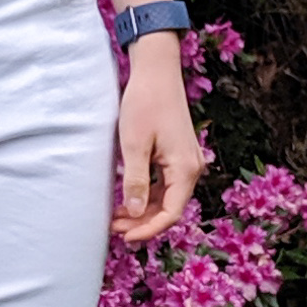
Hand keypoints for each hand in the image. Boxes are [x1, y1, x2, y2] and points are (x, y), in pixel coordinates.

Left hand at [113, 36, 205, 241]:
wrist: (157, 71)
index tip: (125, 236)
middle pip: (170, 208)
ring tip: (117, 216)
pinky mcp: (178, 154)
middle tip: (114, 227)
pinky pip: (166, 183)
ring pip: (167, 197)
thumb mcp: (134, 146)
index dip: (148, 229)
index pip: (171, 213)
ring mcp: (187, 160)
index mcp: (185, 169)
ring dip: (144, 209)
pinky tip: (129, 197)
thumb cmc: (145, 103)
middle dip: (143, 222)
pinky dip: (148, 195)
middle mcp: (192, 168)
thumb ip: (136, 182)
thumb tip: (135, 214)